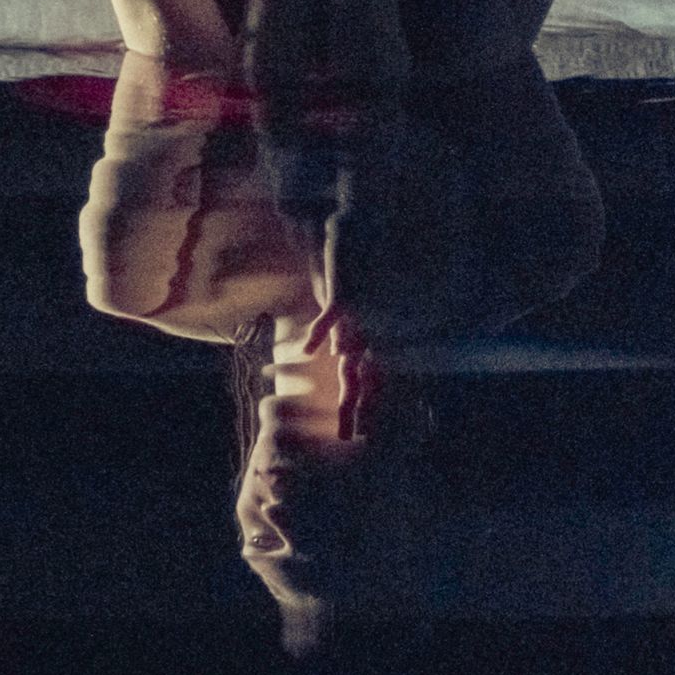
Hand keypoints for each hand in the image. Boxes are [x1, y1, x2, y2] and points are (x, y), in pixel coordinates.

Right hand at [300, 222, 382, 441]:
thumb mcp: (340, 309)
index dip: (359, 408)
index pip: (362, 381)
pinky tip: (312, 350)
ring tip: (341, 405)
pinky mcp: (344, 296)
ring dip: (344, 380)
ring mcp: (355, 318)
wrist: (356, 235)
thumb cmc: (346, 272)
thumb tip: (327, 352)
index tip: (355, 436)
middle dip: (355, 410)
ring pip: (349, 357)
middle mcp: (362, 334)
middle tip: (351, 439)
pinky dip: (320, 334)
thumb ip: (335, 331)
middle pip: (360, 379)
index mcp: (362, 340)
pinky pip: (332, 319)